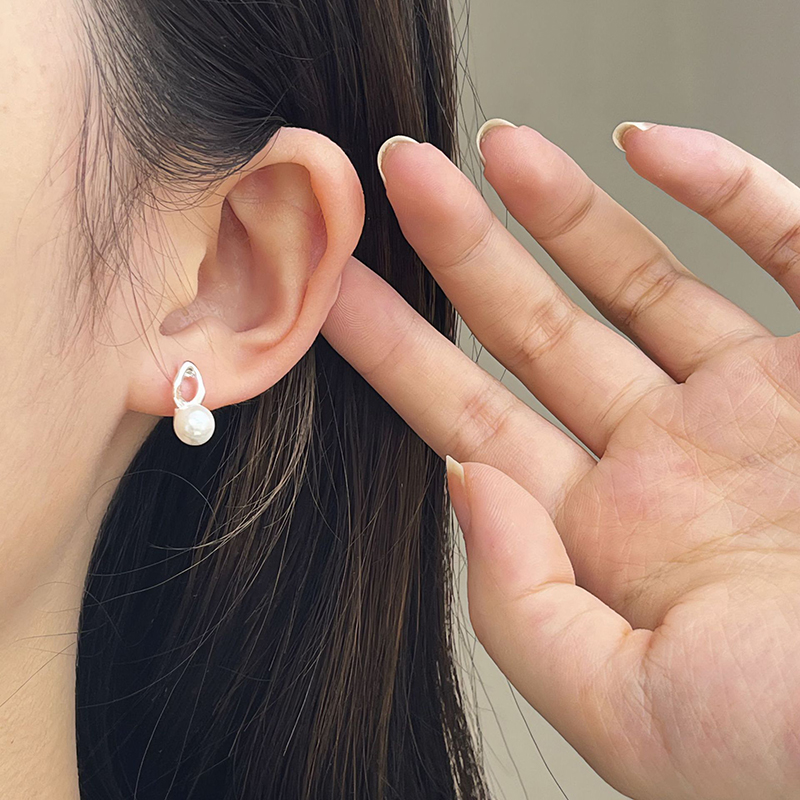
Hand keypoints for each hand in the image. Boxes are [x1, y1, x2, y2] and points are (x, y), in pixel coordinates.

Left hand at [322, 121, 799, 799]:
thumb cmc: (798, 749)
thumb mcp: (628, 709)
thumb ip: (521, 605)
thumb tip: (459, 485)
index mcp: (604, 536)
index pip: (468, 422)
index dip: (394, 352)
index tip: (332, 290)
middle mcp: (665, 460)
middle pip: (531, 334)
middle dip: (459, 252)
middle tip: (394, 179)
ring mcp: (749, 403)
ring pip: (635, 280)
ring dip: (560, 208)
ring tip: (490, 148)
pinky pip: (781, 243)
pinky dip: (720, 186)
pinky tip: (650, 146)